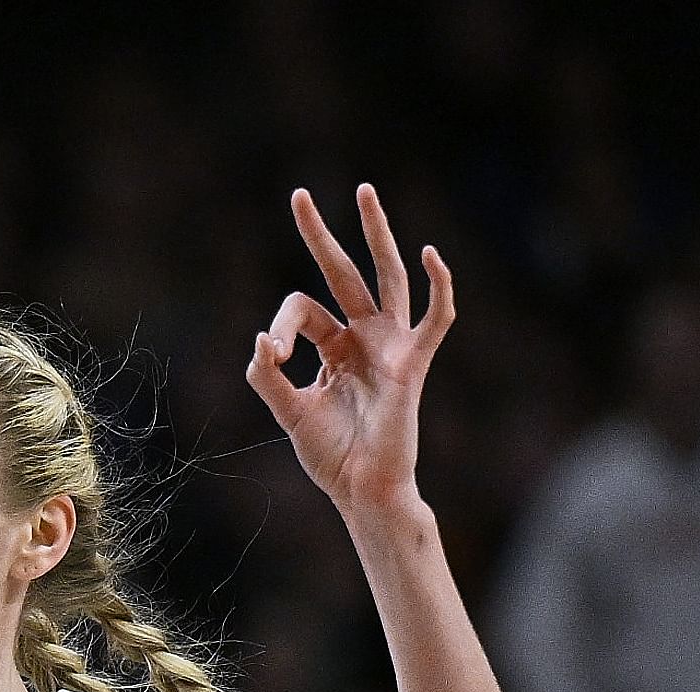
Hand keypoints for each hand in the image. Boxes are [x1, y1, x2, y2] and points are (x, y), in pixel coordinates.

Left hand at [245, 185, 454, 522]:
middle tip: (299, 196)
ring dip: (376, 234)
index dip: (281, 326)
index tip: (272, 356)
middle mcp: (363, 338)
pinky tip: (430, 254)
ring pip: (387, 277)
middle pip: (344, 273)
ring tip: (363, 192)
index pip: (303, 310)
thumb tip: (260, 340)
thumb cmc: (332, 457)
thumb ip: (269, 378)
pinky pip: (436, 318)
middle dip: (322, 235)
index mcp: (334, 348)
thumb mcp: (290, 414)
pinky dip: (439, 286)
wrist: (362, 490)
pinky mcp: (414, 363)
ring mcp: (390, 347)